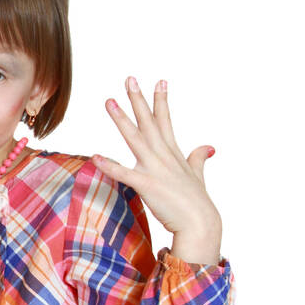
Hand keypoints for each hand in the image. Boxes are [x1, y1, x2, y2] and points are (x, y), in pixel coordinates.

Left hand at [93, 77, 222, 259]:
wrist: (201, 225)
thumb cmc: (197, 203)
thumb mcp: (198, 175)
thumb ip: (198, 159)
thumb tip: (208, 146)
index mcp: (173, 154)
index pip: (165, 121)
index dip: (161, 101)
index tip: (159, 81)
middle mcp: (164, 157)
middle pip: (148, 123)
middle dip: (138, 100)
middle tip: (129, 79)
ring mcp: (155, 170)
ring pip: (135, 139)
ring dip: (121, 120)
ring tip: (109, 101)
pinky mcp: (147, 185)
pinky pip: (124, 174)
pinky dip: (110, 166)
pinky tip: (96, 156)